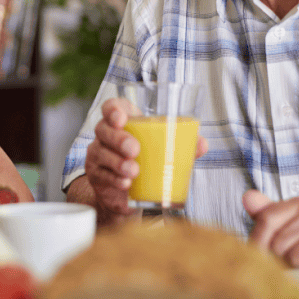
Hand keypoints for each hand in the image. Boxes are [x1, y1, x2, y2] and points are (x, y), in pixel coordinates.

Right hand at [85, 98, 207, 219]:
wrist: (130, 192)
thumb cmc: (147, 161)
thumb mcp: (165, 151)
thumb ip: (183, 146)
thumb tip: (202, 144)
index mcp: (124, 122)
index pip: (111, 107)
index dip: (113, 109)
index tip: (121, 118)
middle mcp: (106, 135)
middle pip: (103, 129)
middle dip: (118, 138)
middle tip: (134, 149)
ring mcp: (98, 154)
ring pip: (101, 152)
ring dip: (117, 162)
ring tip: (134, 171)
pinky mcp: (96, 174)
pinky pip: (102, 174)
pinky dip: (114, 179)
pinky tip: (126, 184)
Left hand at [243, 190, 298, 278]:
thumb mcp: (287, 230)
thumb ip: (267, 214)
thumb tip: (249, 197)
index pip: (268, 217)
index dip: (259, 240)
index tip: (260, 253)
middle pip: (280, 239)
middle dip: (278, 258)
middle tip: (286, 265)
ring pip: (296, 255)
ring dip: (295, 269)